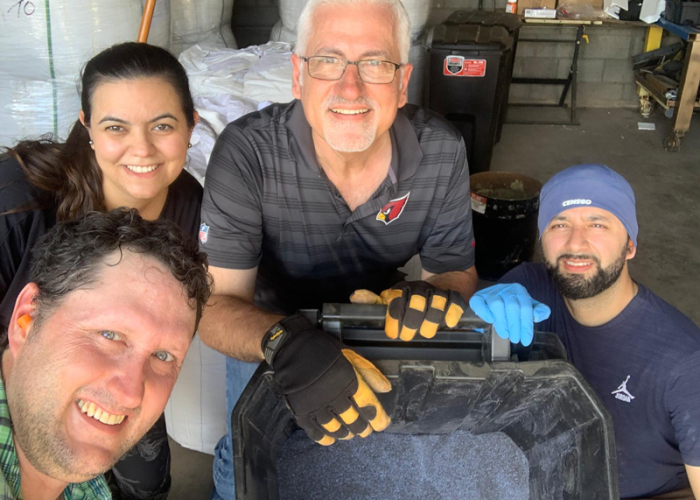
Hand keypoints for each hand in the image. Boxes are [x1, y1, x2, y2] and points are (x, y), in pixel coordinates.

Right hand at [263, 314, 390, 445]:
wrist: (292, 347)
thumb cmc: (323, 350)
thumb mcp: (350, 355)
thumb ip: (369, 372)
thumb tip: (386, 389)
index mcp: (349, 380)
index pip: (368, 405)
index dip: (377, 417)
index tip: (382, 424)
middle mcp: (334, 395)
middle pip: (353, 420)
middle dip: (361, 428)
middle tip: (365, 431)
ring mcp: (317, 405)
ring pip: (335, 428)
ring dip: (345, 434)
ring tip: (349, 434)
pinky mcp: (301, 410)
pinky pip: (314, 431)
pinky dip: (324, 438)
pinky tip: (330, 439)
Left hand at [351, 281, 465, 340]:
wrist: (445, 278)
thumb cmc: (413, 296)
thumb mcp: (393, 297)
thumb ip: (375, 300)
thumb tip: (355, 297)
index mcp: (404, 289)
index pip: (397, 300)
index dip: (394, 318)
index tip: (392, 333)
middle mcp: (420, 289)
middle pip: (416, 302)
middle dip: (412, 322)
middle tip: (408, 336)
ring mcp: (438, 292)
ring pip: (436, 302)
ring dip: (431, 319)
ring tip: (427, 333)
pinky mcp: (455, 296)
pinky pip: (455, 302)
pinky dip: (452, 312)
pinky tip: (448, 323)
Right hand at [468, 283, 550, 346]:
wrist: (494, 296)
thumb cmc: (513, 304)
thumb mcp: (528, 306)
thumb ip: (540, 310)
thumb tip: (537, 316)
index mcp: (519, 291)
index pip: (525, 307)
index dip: (526, 325)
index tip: (526, 340)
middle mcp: (505, 289)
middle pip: (512, 306)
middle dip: (515, 325)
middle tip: (515, 339)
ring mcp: (490, 293)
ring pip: (496, 304)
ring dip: (502, 322)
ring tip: (505, 335)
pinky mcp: (478, 297)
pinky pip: (479, 303)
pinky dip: (484, 312)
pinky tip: (490, 321)